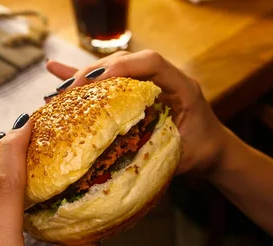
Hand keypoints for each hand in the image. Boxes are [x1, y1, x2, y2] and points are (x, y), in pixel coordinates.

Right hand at [46, 50, 237, 176]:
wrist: (215, 151)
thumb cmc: (205, 152)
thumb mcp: (186, 156)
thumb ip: (161, 152)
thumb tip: (124, 157)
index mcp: (183, 87)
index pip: (152, 63)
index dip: (123, 68)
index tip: (97, 81)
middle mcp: (166, 79)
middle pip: (127, 62)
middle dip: (96, 73)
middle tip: (70, 91)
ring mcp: (151, 84)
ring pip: (115, 70)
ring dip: (87, 77)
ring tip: (59, 89)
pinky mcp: (139, 93)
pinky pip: (111, 82)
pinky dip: (88, 80)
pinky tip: (57, 73)